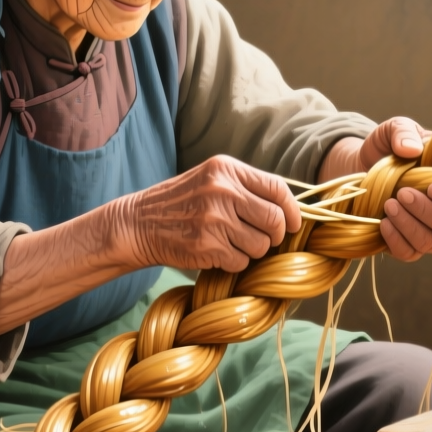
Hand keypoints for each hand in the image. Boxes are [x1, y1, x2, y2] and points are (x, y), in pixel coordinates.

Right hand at [113, 155, 302, 272]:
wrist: (139, 223)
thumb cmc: (182, 203)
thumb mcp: (212, 180)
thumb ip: (246, 188)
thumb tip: (289, 210)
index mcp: (227, 169)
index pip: (277, 188)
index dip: (292, 210)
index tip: (293, 223)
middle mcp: (222, 191)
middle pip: (274, 219)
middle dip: (276, 235)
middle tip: (266, 239)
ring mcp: (214, 219)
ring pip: (261, 244)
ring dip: (254, 251)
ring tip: (234, 243)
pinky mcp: (206, 246)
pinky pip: (241, 261)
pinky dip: (235, 262)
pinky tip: (218, 252)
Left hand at [320, 117, 431, 261]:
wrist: (361, 165)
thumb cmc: (388, 147)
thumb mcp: (394, 130)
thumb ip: (403, 132)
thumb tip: (412, 149)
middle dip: (428, 212)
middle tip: (403, 193)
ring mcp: (430, 232)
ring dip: (410, 226)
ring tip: (389, 204)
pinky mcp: (407, 244)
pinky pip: (410, 253)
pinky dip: (397, 240)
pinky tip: (383, 222)